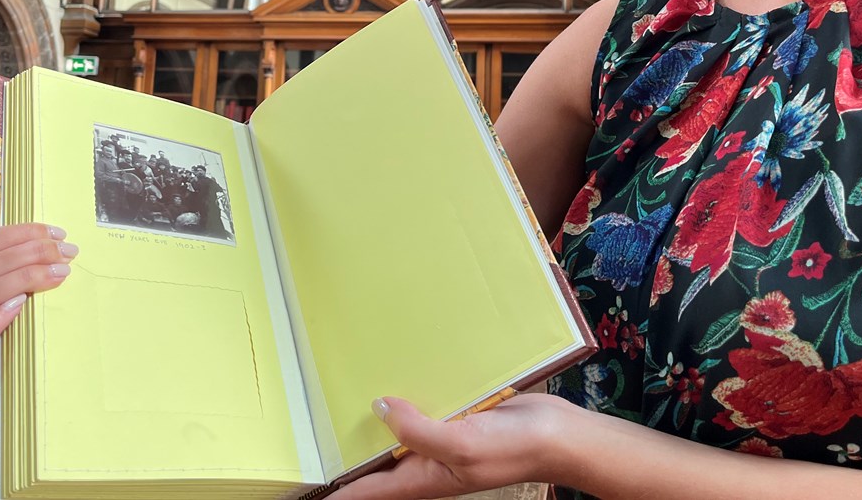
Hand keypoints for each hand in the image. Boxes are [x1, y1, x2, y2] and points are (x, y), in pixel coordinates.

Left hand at [333, 394, 568, 499]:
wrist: (555, 433)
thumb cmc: (512, 449)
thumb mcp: (459, 445)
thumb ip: (417, 431)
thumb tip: (379, 408)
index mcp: (422, 480)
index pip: (369, 493)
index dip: (338, 495)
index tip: (306, 492)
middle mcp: (426, 462)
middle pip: (377, 463)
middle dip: (347, 455)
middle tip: (312, 437)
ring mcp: (441, 438)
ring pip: (398, 431)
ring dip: (375, 420)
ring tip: (339, 401)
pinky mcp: (456, 415)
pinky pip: (424, 406)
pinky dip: (408, 395)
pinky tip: (393, 374)